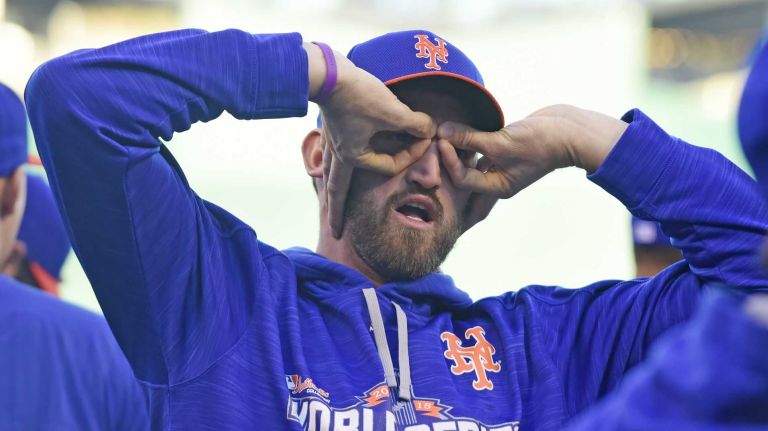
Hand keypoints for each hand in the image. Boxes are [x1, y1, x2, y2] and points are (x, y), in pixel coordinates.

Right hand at [305, 43, 435, 237]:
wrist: (326, 72)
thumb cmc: (357, 95)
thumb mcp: (392, 111)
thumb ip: (414, 124)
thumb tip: (430, 129)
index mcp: (354, 157)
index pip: (389, 166)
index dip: (411, 155)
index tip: (425, 139)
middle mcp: (338, 155)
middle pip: (336, 191)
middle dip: (336, 213)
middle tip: (336, 232)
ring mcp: (331, 142)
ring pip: (332, 174)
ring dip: (333, 190)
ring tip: (332, 205)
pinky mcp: (330, 128)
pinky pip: (331, 156)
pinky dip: (334, 166)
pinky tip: (335, 164)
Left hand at [437, 104, 627, 198]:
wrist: (573, 130)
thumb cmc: (542, 142)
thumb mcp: (502, 141)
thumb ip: (471, 138)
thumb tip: (442, 131)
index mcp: (497, 187)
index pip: (462, 178)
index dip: (449, 159)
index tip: (441, 137)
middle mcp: (497, 178)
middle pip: (463, 172)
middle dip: (447, 157)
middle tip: (433, 138)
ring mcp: (501, 163)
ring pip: (470, 157)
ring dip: (457, 146)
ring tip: (442, 131)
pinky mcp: (504, 146)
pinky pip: (480, 145)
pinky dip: (469, 137)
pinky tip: (458, 126)